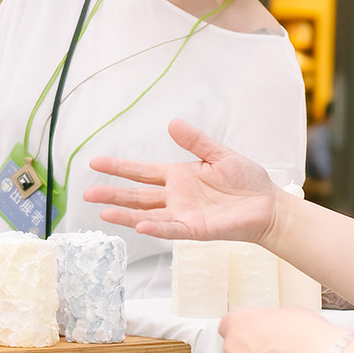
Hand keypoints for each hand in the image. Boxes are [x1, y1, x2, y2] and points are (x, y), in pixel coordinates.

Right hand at [83, 119, 280, 244]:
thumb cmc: (246, 181)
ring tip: (102, 213)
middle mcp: (174, 197)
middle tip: (87, 194)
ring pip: (146, 215)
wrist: (267, 204)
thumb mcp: (219, 155)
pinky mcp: (194, 229)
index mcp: (177, 176)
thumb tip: (172, 123)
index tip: (95, 163)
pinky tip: (138, 226)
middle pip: (136, 196)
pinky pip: (170, 229)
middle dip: (112, 195)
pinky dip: (155, 229)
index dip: (118, 168)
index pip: (141, 172)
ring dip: (125, 215)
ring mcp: (182, 214)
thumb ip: (195, 142)